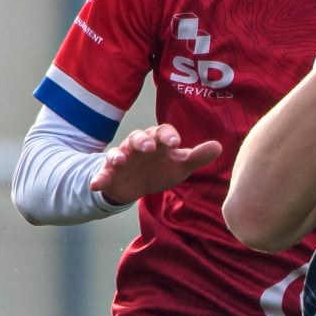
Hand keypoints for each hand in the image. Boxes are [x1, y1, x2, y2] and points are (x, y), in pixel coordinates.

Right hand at [90, 124, 221, 204]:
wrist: (136, 184)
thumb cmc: (161, 168)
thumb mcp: (180, 165)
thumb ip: (198, 157)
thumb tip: (219, 146)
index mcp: (158, 140)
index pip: (163, 132)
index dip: (168, 136)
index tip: (175, 143)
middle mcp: (139, 145)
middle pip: (139, 137)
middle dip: (143, 141)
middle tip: (149, 147)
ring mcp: (122, 158)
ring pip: (118, 151)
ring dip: (118, 155)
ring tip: (120, 160)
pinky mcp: (109, 172)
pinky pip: (102, 173)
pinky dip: (99, 177)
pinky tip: (96, 184)